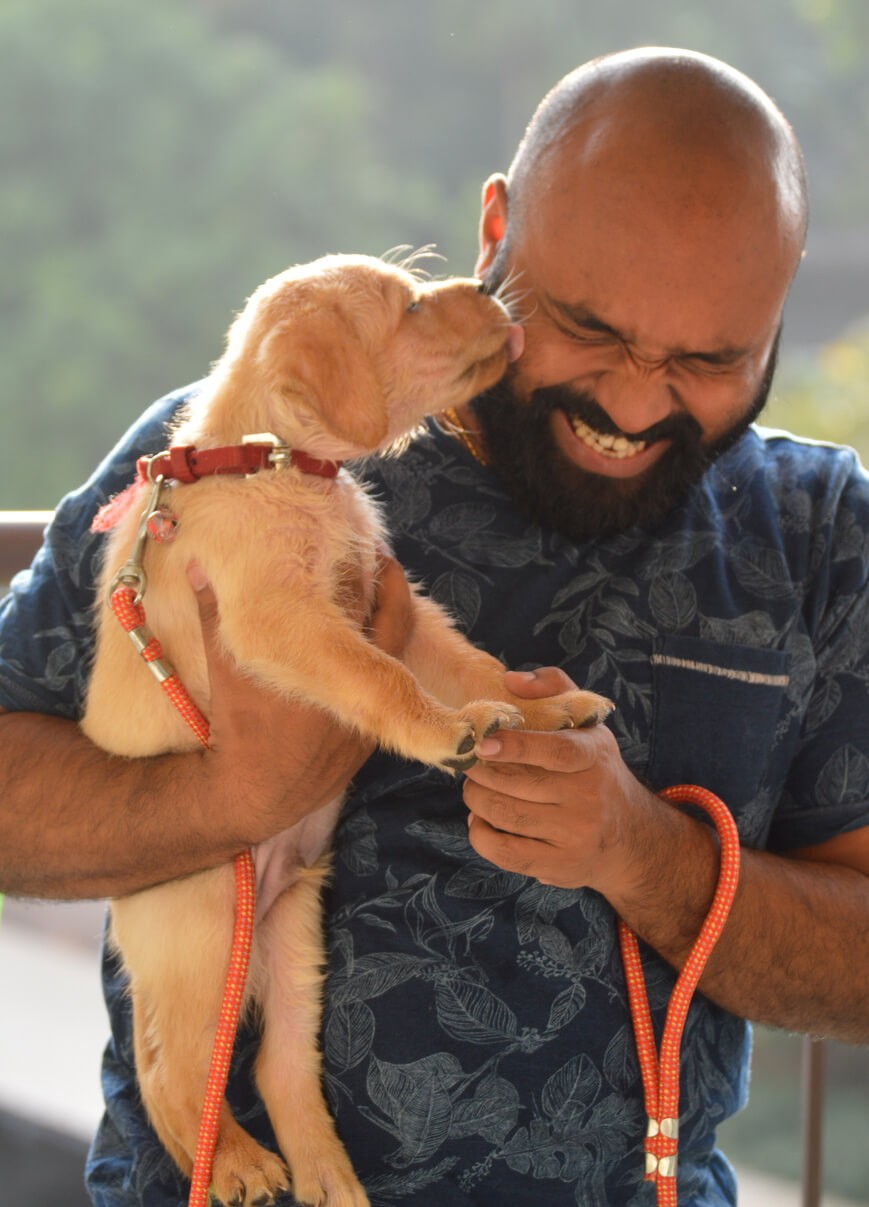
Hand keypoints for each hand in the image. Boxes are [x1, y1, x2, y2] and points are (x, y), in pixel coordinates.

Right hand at [188, 554, 414, 840]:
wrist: (250, 793)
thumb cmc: (236, 725)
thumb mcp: (225, 667)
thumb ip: (214, 613)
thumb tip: (199, 566)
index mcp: (329, 666)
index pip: (370, 606)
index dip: (377, 573)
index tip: (371, 548)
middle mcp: (359, 691)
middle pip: (395, 627)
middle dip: (392, 593)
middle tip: (383, 564)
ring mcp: (371, 717)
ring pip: (397, 660)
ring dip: (389, 628)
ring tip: (380, 597)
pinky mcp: (371, 740)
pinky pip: (391, 691)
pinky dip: (383, 665)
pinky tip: (368, 650)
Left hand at [463, 667, 653, 895]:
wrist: (632, 840)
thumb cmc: (597, 771)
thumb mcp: (589, 725)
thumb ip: (555, 689)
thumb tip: (511, 680)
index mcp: (594, 756)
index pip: (556, 751)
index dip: (516, 746)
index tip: (483, 742)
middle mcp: (589, 797)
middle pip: (517, 785)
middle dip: (480, 771)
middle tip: (468, 762)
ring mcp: (575, 835)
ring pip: (505, 815)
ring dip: (476, 798)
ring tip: (475, 787)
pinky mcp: (559, 866)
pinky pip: (504, 851)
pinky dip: (480, 833)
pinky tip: (480, 820)